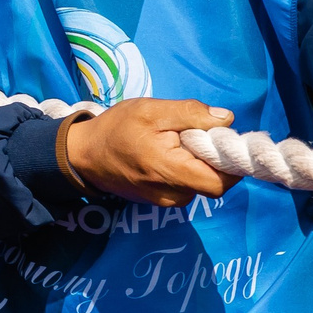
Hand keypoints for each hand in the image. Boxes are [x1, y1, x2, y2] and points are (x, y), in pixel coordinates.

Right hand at [59, 98, 239, 207]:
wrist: (81, 154)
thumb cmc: (116, 129)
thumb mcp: (151, 110)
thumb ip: (191, 113)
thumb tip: (227, 119)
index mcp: (170, 171)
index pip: (222, 181)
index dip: (232, 163)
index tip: (222, 142)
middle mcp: (170, 194)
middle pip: (213, 184)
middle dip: (214, 162)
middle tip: (198, 139)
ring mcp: (163, 201)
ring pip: (198, 186)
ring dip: (197, 167)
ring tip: (177, 146)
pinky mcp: (156, 201)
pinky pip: (183, 189)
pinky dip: (184, 173)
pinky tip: (166, 156)